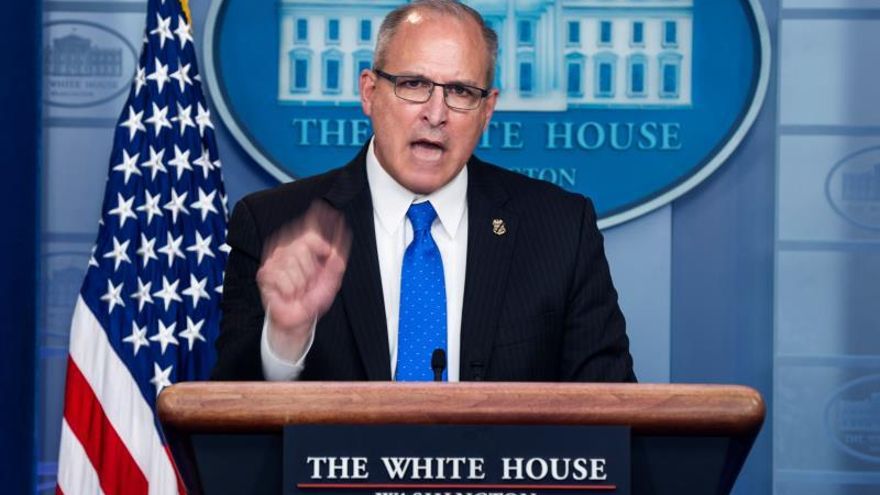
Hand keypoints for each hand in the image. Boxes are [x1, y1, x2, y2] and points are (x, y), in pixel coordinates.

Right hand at [256, 200, 350, 361]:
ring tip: (299, 290)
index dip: (317, 216)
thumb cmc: (313, 298)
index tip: (323, 206)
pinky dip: (290, 289)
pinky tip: (289, 293)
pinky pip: (283, 276)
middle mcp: (288, 250)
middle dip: (312, 268)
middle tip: (309, 282)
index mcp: (304, 248)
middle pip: (305, 243)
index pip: (310, 227)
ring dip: (301, 282)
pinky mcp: (265, 273)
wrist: (299, 320)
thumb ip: (337, 258)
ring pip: (294, 261)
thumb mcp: (331, 278)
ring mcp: (275, 260)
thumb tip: (340, 240)